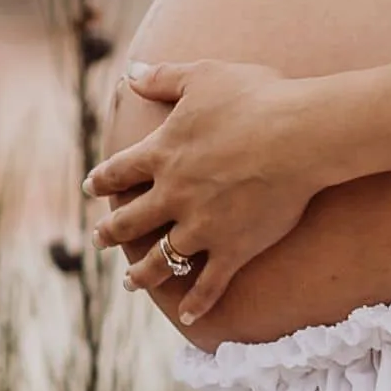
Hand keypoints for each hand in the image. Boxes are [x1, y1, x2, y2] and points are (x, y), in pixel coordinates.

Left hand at [84, 60, 320, 320]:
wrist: (298, 135)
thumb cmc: (255, 98)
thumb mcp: (203, 76)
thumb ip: (163, 77)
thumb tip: (131, 72)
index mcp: (162, 154)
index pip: (120, 171)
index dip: (103, 180)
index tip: (92, 189)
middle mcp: (173, 195)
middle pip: (130, 220)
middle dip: (111, 232)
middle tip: (100, 240)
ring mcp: (201, 227)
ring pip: (161, 259)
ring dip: (142, 273)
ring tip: (131, 282)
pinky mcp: (233, 249)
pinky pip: (209, 284)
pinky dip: (197, 302)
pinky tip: (188, 318)